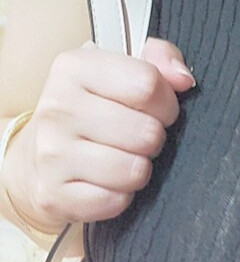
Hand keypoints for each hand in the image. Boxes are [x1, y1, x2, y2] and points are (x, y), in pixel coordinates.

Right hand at [4, 36, 196, 234]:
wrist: (36, 159)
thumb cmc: (88, 113)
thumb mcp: (116, 72)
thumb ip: (157, 60)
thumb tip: (182, 78)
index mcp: (73, 68)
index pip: (148, 84)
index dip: (165, 103)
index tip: (156, 110)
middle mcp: (58, 108)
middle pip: (147, 132)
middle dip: (153, 139)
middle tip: (137, 139)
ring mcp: (52, 154)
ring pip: (136, 170)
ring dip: (139, 169)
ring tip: (123, 159)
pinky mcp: (54, 194)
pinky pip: (117, 201)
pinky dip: (121, 197)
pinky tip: (106, 183)